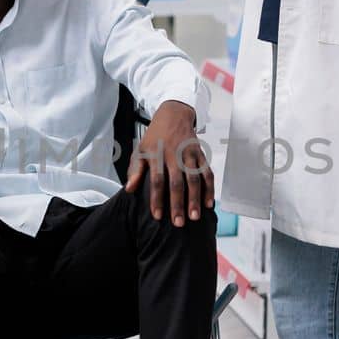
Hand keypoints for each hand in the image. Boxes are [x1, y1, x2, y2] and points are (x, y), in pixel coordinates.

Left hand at [126, 100, 214, 226]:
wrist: (173, 114)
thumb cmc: (154, 137)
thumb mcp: (140, 150)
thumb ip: (135, 170)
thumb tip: (129, 190)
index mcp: (156, 155)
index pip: (156, 180)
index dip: (157, 199)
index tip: (158, 216)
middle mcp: (174, 155)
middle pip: (177, 182)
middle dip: (178, 204)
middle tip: (179, 223)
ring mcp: (189, 154)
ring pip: (194, 179)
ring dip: (195, 199)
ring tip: (195, 217)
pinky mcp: (200, 154)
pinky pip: (207, 173)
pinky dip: (209, 188)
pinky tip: (209, 203)